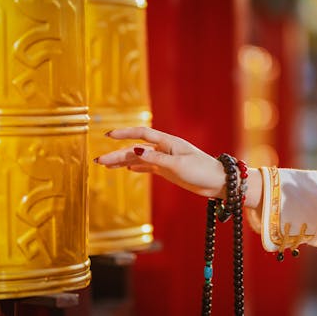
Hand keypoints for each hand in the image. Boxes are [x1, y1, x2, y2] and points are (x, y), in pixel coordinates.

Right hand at [94, 127, 226, 198]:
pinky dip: (136, 167)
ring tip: (106, 165)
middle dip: (117, 155)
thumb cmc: (201, 170)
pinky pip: (148, 167)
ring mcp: (165, 159)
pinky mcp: (168, 170)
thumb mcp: (178, 164)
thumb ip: (155, 159)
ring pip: (139, 159)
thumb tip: (135, 151)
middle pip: (135, 150)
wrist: (217, 182)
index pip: (142, 134)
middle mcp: (164, 149)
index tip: (108, 136)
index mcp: (168, 142)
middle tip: (99, 162)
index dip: (124, 134)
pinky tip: (127, 169)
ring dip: (123, 162)